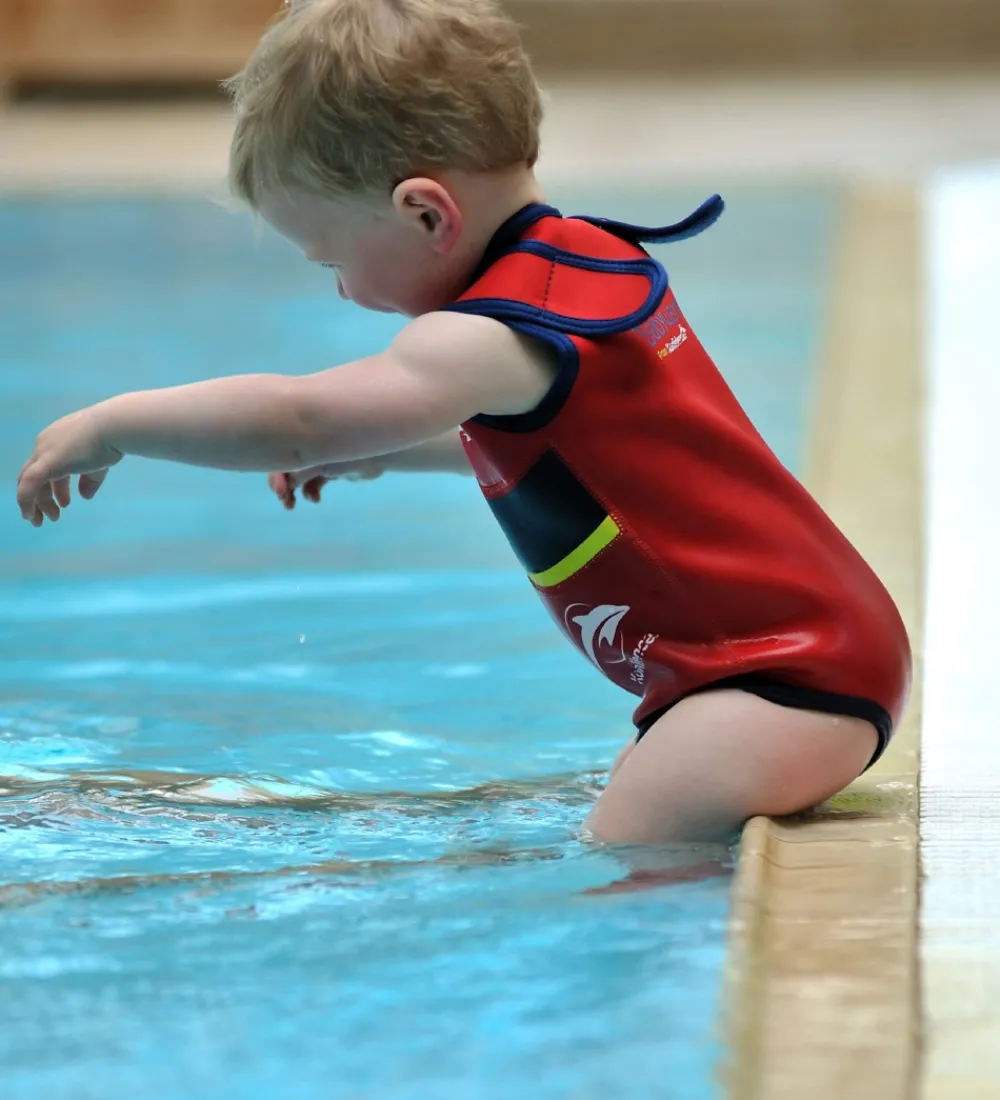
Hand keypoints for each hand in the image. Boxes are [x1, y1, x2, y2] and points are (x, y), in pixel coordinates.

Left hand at [17, 409, 122, 525]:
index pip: (47, 467)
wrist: (112, 427)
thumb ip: (89, 480)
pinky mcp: (46, 463)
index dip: (55, 487)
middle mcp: (45, 445)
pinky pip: (28, 486)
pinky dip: (26, 502)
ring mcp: (43, 453)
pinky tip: (30, 515)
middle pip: (34, 475)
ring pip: (29, 482)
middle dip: (43, 497)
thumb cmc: (110, 439)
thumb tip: (85, 496)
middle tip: (55, 515)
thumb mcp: (99, 463)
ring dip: (37, 503)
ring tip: (48, 519)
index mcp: (57, 440)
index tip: (66, 503)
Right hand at [268, 457, 384, 509]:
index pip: (281, 456)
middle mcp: (311, 447)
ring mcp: (320, 459)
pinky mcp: (331, 471)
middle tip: (284, 500)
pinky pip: (313, 483)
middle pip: (287, 467)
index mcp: (305, 439)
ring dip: (293, 491)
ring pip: (299, 477)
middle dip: (282, 484)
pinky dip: (310, 492)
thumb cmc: (352, 454)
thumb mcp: (323, 464)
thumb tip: (286, 486)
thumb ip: (302, 473)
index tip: (279, 490)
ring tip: (290, 505)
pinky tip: (315, 499)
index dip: (276, 473)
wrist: (383, 455)